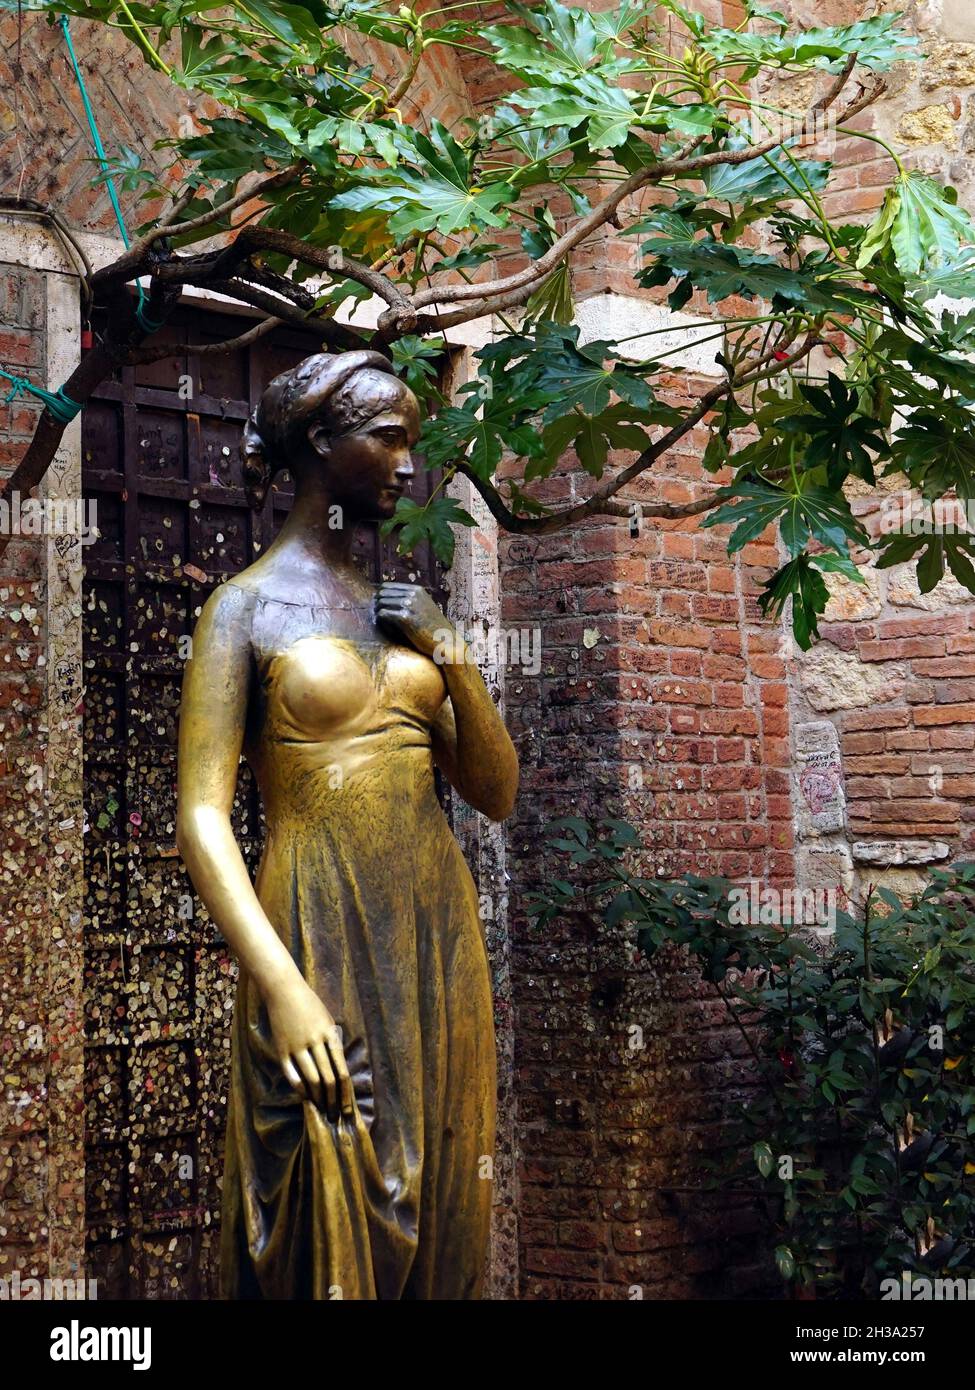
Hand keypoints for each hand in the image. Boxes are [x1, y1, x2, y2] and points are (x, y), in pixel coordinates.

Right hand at [266, 979, 353, 1119]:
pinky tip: (304, 1098)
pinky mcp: (282, 1049)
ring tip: (322, 1109)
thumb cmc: (310, 1004)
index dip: (346, 1092)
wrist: (283, 990)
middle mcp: (315, 1041)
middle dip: (333, 1100)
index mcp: (330, 1034)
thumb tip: (338, 1067)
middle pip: (327, 1078)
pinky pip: (292, 1074)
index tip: (348, 1108)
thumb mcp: (328, 1019)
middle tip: (335, 1114)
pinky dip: (299, 1089)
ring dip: (318, 1098)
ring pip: (310, 1079)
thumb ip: (332, 1042)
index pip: (341, 1070)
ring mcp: (297, 1046)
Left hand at [374, 582, 458, 660]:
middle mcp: (413, 594)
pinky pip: (382, 615)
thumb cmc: (434, 630)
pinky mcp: (405, 618)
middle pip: (381, 594)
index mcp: (417, 590)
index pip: (386, 586)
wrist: (447, 644)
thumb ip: (411, 601)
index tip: (383, 610)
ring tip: (388, 627)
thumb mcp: (425, 609)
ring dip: (380, 615)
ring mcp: (409, 605)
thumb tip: (388, 599)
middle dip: (378, 606)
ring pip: (380, 603)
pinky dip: (383, 623)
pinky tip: (391, 631)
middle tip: (383, 620)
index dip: (381, 598)